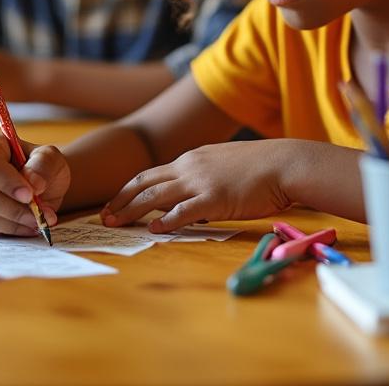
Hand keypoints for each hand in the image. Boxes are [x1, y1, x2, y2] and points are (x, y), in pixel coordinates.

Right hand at [0, 133, 69, 236]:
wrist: (44, 187)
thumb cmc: (44, 168)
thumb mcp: (52, 159)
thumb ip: (43, 165)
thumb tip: (33, 183)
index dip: (7, 183)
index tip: (30, 195)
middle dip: (13, 210)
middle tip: (39, 216)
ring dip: (12, 223)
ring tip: (37, 222)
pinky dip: (9, 231)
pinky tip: (26, 226)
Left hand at [100, 141, 292, 232]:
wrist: (284, 163)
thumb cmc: (260, 169)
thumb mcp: (223, 168)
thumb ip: (203, 182)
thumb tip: (192, 206)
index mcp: (191, 159)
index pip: (150, 174)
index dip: (129, 189)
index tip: (114, 202)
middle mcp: (190, 167)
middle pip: (144, 183)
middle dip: (121, 200)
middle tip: (104, 215)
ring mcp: (201, 182)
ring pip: (156, 196)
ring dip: (132, 210)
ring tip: (116, 223)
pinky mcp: (215, 198)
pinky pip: (183, 211)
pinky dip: (165, 220)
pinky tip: (152, 229)